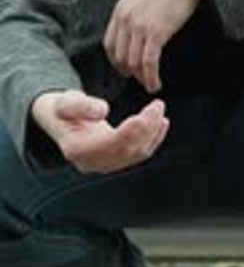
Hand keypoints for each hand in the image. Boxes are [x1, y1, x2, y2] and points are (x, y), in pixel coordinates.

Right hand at [31, 89, 168, 173]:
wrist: (58, 120)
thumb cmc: (62, 108)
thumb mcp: (66, 102)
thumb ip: (82, 105)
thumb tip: (103, 110)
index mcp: (77, 149)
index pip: (110, 144)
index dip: (129, 132)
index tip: (143, 117)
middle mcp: (90, 162)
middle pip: (126, 150)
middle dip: (146, 129)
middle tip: (158, 105)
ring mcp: (102, 165)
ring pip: (135, 154)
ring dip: (152, 133)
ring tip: (159, 110)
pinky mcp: (113, 161)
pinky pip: (137, 154)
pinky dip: (152, 139)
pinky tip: (162, 124)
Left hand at [103, 0, 205, 92]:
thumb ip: (134, 10)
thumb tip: (137, 25)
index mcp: (120, 9)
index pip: (109, 43)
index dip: (115, 60)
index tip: (123, 68)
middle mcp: (125, 19)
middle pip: (120, 56)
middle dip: (129, 71)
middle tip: (139, 78)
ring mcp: (139, 26)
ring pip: (133, 63)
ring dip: (142, 78)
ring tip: (150, 83)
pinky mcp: (156, 33)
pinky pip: (149, 63)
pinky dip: (151, 77)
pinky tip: (156, 83)